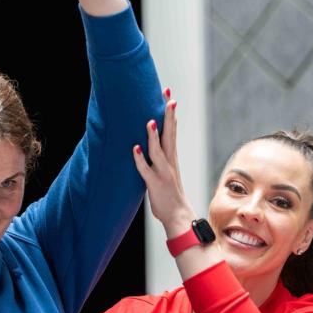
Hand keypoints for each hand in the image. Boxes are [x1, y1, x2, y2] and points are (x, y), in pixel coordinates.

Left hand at [132, 89, 195, 236]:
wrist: (178, 216)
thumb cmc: (169, 194)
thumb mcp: (166, 171)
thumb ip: (160, 157)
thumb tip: (150, 144)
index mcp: (171, 157)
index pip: (171, 131)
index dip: (170, 114)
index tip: (169, 96)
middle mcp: (169, 162)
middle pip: (169, 135)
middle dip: (168, 116)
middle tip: (168, 97)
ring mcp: (163, 173)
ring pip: (158, 151)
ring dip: (153, 136)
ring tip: (150, 121)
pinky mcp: (155, 184)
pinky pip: (146, 170)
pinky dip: (140, 160)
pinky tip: (134, 149)